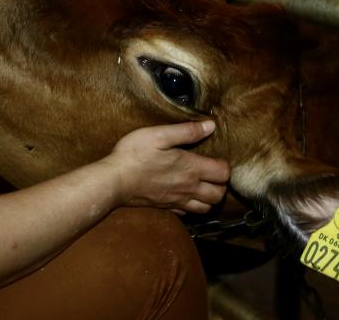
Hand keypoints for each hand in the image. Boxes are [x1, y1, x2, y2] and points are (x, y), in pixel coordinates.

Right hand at [103, 120, 230, 213]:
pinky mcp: (166, 207)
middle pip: (219, 195)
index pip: (223, 173)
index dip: (224, 166)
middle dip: (221, 185)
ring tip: (203, 185)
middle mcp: (188, 187)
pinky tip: (185, 195)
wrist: (114, 181)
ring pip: (206, 208)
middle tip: (212, 173)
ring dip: (209, 198)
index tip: (215, 158)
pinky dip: (193, 206)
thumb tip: (210, 126)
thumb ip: (187, 131)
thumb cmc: (134, 155)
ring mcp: (177, 200)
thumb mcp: (159, 135)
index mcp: (190, 168)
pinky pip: (188, 213)